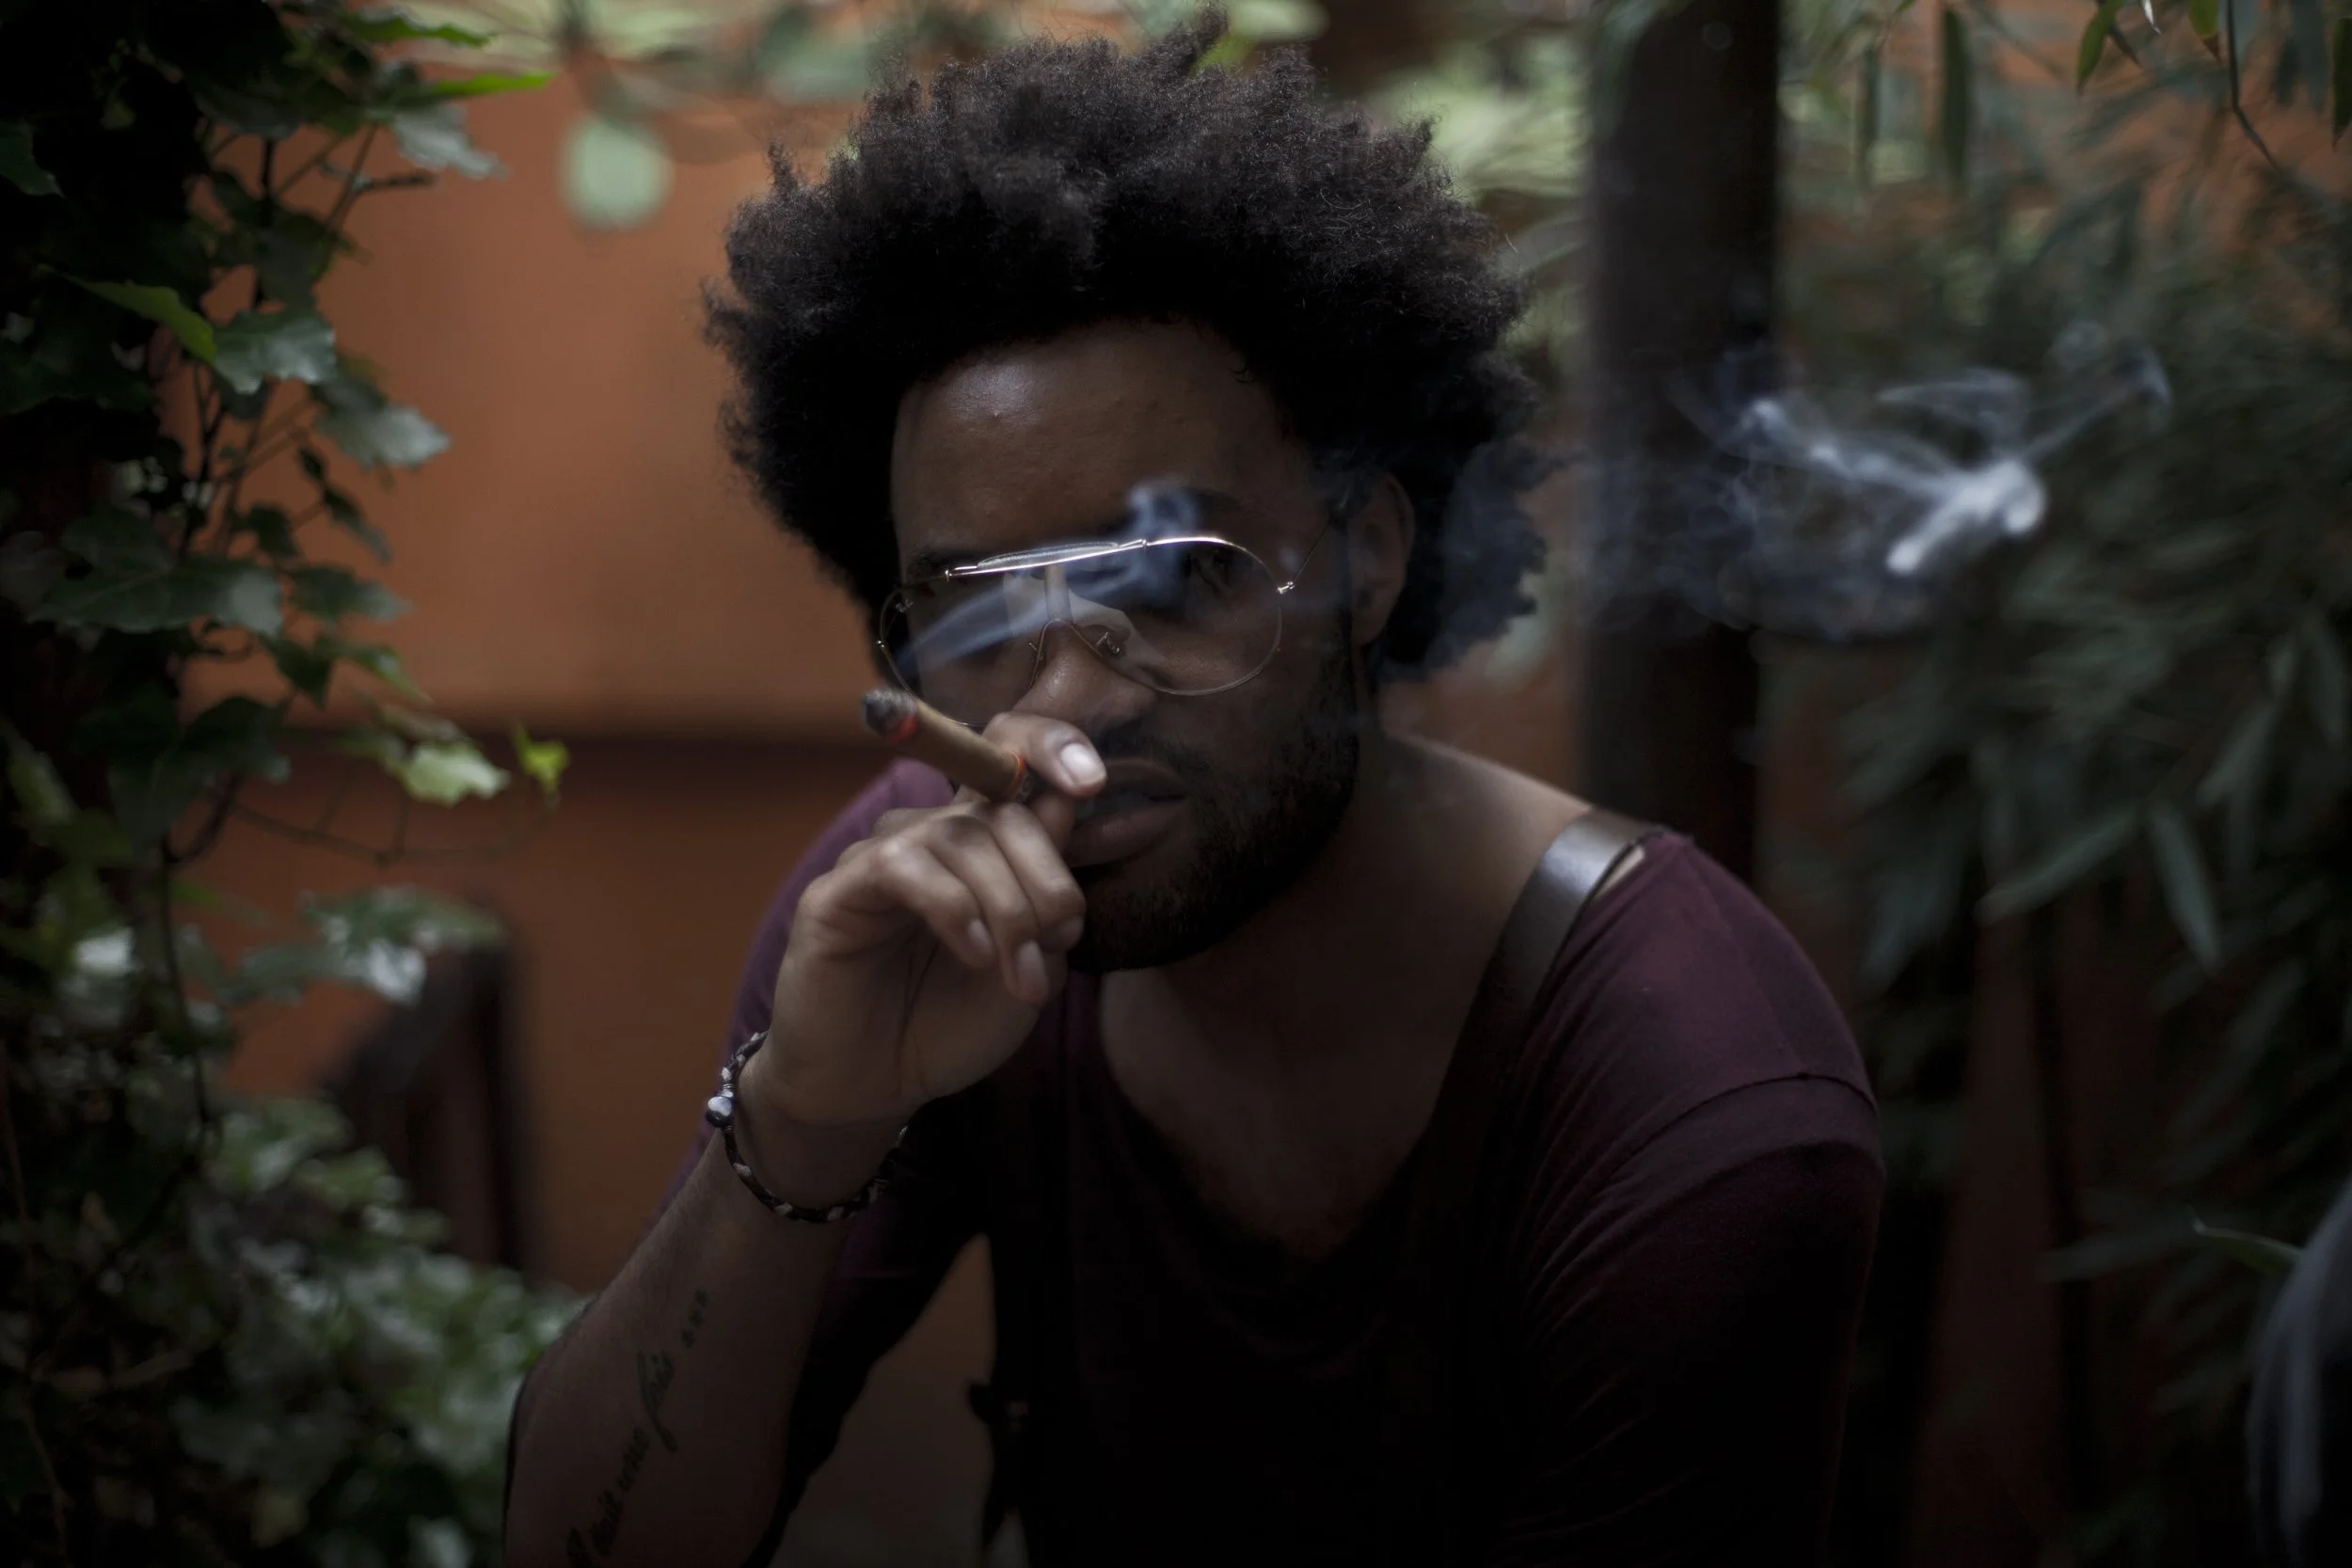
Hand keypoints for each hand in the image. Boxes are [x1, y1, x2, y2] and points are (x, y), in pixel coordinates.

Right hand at [754, 713, 1104, 1129]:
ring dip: (1007, 907)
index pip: (1012, 762)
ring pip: (959, 838)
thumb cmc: (949, 1024)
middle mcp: (930, 838)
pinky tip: (972, 953)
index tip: (1092, 780)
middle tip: (1057, 944)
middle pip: (1003, 812)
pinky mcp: (840, 889)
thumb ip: (1049, 895)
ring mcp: (883, 857)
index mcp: (981, 847)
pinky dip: (953, 907)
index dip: (1053, 745)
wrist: (876, 1085)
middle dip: (1046, 880)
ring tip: (1017, 973)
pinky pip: (903, 866)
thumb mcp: (1030, 964)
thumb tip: (1066, 800)